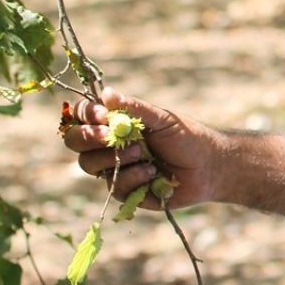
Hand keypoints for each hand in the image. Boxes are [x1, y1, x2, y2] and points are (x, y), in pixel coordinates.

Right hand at [62, 87, 218, 210]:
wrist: (209, 166)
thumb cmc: (187, 137)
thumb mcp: (163, 119)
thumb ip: (135, 108)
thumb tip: (107, 92)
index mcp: (115, 124)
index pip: (82, 116)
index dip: (85, 116)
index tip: (103, 115)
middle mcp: (109, 146)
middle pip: (75, 142)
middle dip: (89, 138)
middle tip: (110, 136)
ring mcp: (114, 169)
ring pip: (89, 165)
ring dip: (117, 158)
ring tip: (144, 154)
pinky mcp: (124, 191)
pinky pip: (114, 186)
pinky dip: (134, 177)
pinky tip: (154, 174)